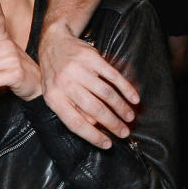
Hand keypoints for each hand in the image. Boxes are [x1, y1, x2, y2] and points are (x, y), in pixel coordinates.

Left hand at [38, 21, 138, 148]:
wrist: (53, 44)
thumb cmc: (55, 75)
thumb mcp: (54, 95)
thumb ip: (71, 110)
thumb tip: (93, 126)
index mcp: (53, 98)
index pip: (75, 123)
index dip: (93, 136)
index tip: (108, 144)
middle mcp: (65, 84)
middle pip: (94, 109)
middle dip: (112, 124)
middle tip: (125, 133)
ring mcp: (79, 70)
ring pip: (106, 94)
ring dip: (121, 108)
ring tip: (130, 117)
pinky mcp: (91, 58)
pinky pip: (113, 76)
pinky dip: (126, 89)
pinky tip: (134, 98)